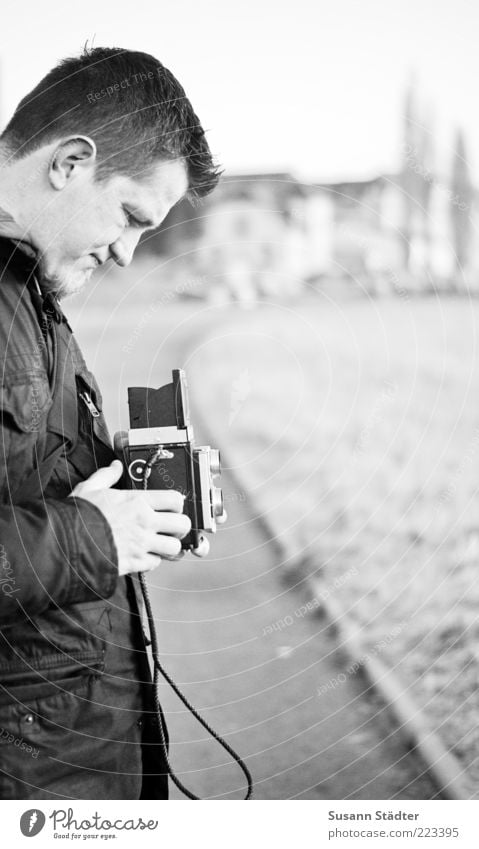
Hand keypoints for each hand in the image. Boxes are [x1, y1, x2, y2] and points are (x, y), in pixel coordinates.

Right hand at [69, 460, 190, 575]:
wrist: (65, 544)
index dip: (178, 503)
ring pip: (174, 547)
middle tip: (172, 527)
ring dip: (169, 546)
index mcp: (137, 501)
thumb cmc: (77, 516)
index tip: (173, 507)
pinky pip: (155, 563)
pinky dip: (152, 561)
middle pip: (182, 524)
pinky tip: (143, 555)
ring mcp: (142, 544)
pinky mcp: (135, 563)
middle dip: (180, 526)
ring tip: (160, 544)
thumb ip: (107, 476)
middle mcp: (144, 522)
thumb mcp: (90, 488)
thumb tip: (115, 466)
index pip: (175, 499)